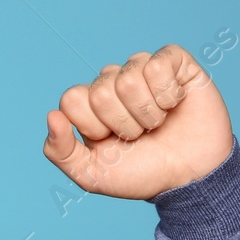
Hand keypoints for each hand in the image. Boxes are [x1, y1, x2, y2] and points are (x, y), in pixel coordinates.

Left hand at [42, 43, 232, 200]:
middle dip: (123, 124)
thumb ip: (60, 152)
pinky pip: (157, 64)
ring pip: (128, 79)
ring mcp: (142, 70)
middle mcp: (113, 82)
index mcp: (89, 105)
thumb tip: (51, 116)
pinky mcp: (173, 62)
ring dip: (147, 113)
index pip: (72, 99)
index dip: (92, 126)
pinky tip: (174, 104)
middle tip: (139, 135)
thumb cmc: (142, 174)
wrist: (189, 178)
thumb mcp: (91, 175)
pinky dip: (167, 94)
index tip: (109, 141)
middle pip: (100, 90)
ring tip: (158, 123)